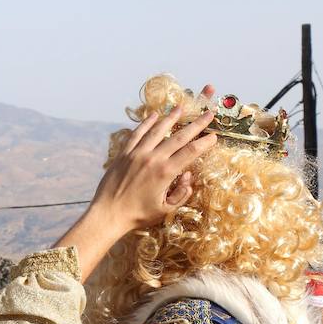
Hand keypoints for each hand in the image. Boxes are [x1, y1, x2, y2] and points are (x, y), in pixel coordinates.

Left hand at [88, 89, 217, 234]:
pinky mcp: (123, 154)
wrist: (107, 214)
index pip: (191, 152)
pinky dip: (146, 123)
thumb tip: (189, 177)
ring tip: (181, 107)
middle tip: (209, 114)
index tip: (214, 136)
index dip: (205, 143)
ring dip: (171, 118)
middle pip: (179, 137)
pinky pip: (136, 134)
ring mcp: (136, 154)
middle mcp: (152, 158)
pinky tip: (154, 115)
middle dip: (196, 124)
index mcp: (165, 172)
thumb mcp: (165, 210)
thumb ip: (181, 194)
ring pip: (157, 130)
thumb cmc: (137, 215)